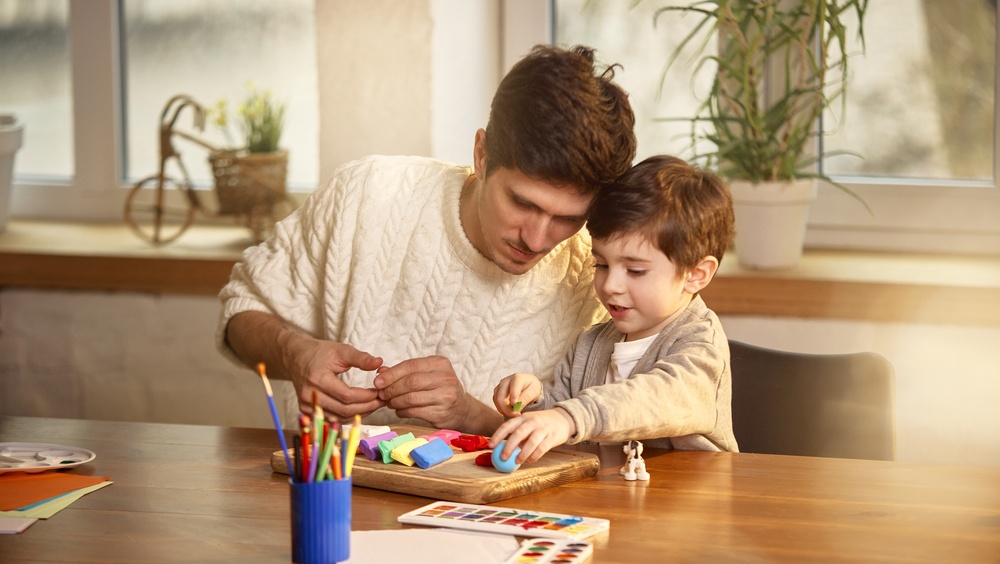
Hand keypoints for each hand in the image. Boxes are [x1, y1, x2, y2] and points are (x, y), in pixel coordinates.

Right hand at [224, 311, 384, 419]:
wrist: (296, 357)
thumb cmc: (319, 352)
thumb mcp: (341, 350)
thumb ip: (361, 358)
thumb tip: (380, 363)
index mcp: (317, 379)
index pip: (347, 396)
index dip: (366, 396)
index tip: (380, 392)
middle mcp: (310, 396)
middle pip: (344, 410)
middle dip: (366, 407)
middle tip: (381, 401)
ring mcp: (306, 406)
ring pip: (339, 418)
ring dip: (359, 414)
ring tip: (374, 404)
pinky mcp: (306, 411)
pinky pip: (332, 419)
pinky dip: (348, 416)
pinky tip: (360, 409)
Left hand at [373, 355, 501, 433]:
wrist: (462, 409)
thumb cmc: (440, 388)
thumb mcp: (426, 374)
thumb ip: (404, 372)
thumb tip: (380, 372)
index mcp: (440, 363)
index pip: (411, 366)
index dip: (391, 374)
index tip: (378, 381)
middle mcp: (445, 378)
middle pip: (411, 382)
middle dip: (392, 389)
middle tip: (381, 394)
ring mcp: (445, 396)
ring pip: (411, 398)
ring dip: (395, 401)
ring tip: (389, 403)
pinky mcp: (442, 412)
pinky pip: (415, 412)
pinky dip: (403, 411)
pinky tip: (399, 410)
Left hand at [489, 408, 574, 463]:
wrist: (563, 419)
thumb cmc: (540, 424)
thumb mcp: (528, 423)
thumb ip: (518, 434)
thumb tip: (503, 450)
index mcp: (523, 418)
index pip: (507, 426)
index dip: (498, 435)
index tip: (490, 446)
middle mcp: (532, 422)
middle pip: (518, 434)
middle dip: (509, 446)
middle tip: (503, 458)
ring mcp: (543, 429)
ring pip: (531, 442)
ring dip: (522, 453)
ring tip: (517, 462)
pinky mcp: (552, 437)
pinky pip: (542, 448)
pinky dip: (535, 456)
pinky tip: (529, 460)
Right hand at [493, 373, 541, 416]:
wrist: (527, 385)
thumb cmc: (531, 387)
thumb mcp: (533, 392)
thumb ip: (525, 398)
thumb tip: (516, 406)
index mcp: (517, 378)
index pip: (513, 389)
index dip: (514, 400)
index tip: (517, 410)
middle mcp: (506, 381)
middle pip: (500, 396)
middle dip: (507, 409)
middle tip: (516, 415)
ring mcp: (499, 386)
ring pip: (497, 401)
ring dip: (504, 410)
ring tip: (515, 414)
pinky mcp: (497, 392)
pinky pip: (496, 403)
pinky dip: (502, 409)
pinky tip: (510, 412)